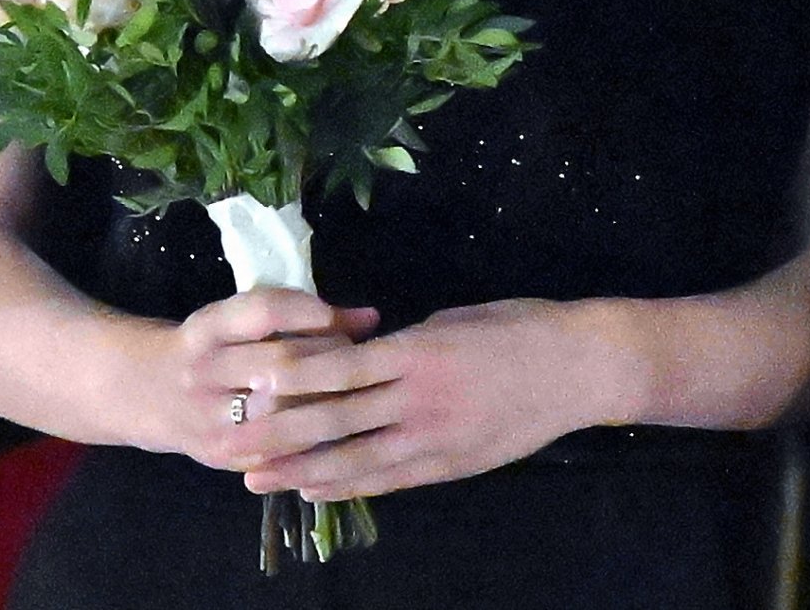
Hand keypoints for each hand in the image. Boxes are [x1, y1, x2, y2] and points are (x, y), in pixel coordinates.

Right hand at [124, 287, 378, 467]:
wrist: (147, 391)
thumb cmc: (207, 345)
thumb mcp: (234, 319)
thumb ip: (293, 315)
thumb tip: (367, 318)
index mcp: (207, 329)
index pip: (264, 313)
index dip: (312, 313)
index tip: (350, 318)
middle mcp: (204, 372)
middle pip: (281, 364)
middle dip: (332, 359)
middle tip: (362, 357)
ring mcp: (211, 420)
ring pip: (285, 413)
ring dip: (329, 401)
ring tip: (356, 392)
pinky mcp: (223, 456)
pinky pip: (280, 453)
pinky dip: (315, 441)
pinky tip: (340, 431)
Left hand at [238, 298, 606, 498]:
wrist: (578, 368)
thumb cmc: (519, 327)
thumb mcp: (454, 320)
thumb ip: (407, 342)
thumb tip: (368, 353)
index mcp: (417, 351)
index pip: (340, 368)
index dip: (292, 379)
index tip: (249, 384)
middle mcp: (418, 399)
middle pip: (335, 419)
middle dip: (279, 433)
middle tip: (232, 441)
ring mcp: (434, 438)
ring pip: (355, 458)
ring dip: (301, 470)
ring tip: (258, 479)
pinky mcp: (451, 465)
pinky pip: (390, 479)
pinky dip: (348, 485)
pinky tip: (315, 489)